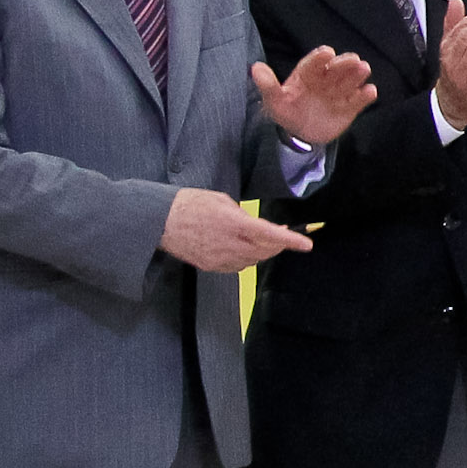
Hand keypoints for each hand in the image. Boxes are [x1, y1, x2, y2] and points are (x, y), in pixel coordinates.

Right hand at [162, 187, 310, 271]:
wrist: (160, 222)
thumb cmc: (190, 204)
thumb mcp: (222, 201)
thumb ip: (243, 215)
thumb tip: (257, 226)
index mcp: (233, 224)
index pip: (269, 235)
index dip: (290, 241)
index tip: (306, 244)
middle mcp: (229, 244)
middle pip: (265, 251)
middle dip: (278, 244)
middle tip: (283, 234)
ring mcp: (220, 259)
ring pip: (253, 260)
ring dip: (261, 251)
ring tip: (260, 238)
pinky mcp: (211, 266)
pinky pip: (238, 266)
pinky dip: (246, 257)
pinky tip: (241, 246)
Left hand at [254, 45, 375, 146]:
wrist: (301, 133)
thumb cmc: (287, 111)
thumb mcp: (274, 101)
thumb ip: (268, 85)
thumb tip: (255, 67)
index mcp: (307, 74)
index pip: (314, 63)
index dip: (320, 58)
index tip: (327, 52)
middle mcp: (326, 79)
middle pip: (337, 68)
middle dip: (345, 63)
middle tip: (354, 60)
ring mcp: (339, 92)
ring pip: (350, 80)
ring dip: (357, 74)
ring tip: (364, 69)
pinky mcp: (350, 106)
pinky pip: (359, 100)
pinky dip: (365, 95)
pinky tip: (370, 91)